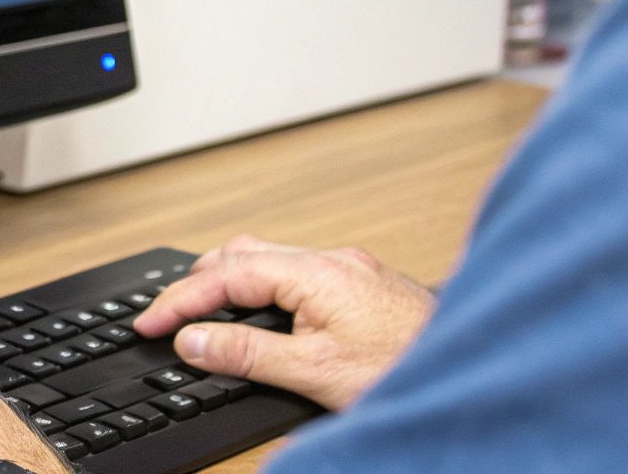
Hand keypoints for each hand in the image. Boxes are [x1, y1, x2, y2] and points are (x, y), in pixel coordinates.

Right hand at [132, 235, 434, 410]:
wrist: (478, 370)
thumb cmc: (409, 370)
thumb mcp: (316, 372)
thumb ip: (248, 354)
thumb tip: (192, 341)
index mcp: (317, 272)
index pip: (227, 275)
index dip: (180, 300)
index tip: (149, 322)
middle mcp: (334, 259)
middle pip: (243, 253)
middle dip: (198, 281)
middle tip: (167, 315)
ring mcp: (351, 269)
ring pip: (270, 258)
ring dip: (230, 281)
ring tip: (202, 313)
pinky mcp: (364, 284)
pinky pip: (296, 271)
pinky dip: (263, 288)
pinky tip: (260, 313)